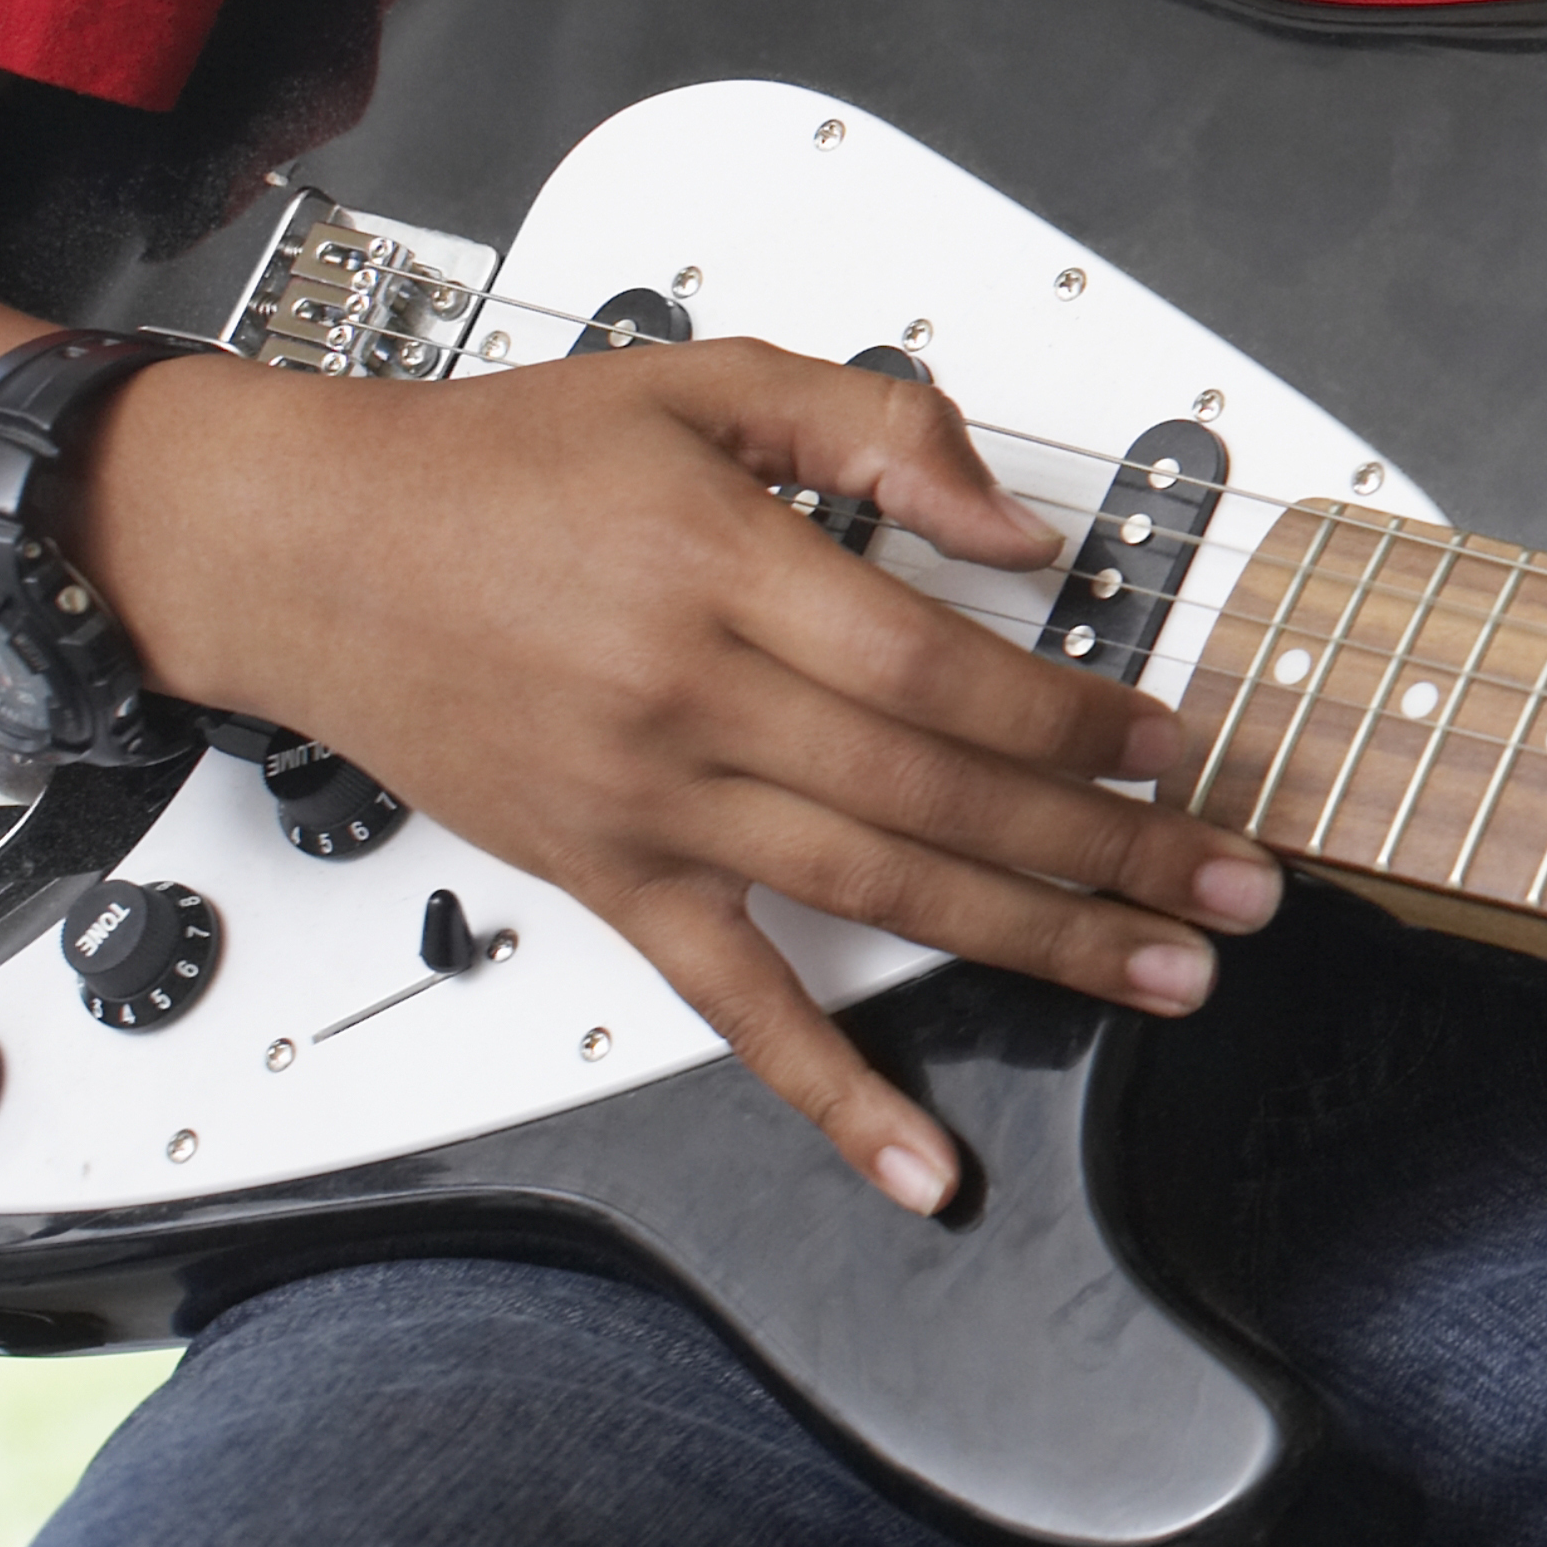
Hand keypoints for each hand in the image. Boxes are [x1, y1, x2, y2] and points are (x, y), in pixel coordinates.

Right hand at [70, 337, 1284, 1212]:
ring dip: (1040, 944)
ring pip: (879, 897)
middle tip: (1239, 886)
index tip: (1175, 742)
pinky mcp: (612, 881)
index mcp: (728, 574)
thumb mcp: (704, 382)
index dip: (1076, 719)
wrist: (307, 551)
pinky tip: (919, 1164)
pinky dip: (832, 1099)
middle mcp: (694, 705)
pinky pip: (733, 1011)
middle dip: (1112, 850)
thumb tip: (1018, 530)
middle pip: (942, 799)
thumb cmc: (502, 463)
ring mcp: (653, 810)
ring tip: (1167, 975)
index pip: (943, 674)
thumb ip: (877, 429)